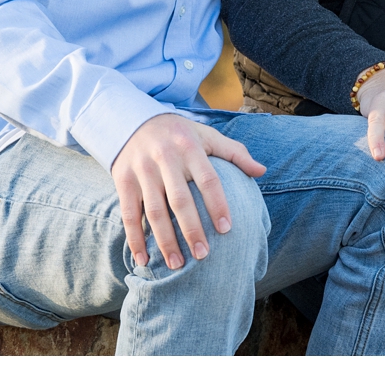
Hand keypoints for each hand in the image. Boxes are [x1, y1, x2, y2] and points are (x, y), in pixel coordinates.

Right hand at [110, 114, 265, 270]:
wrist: (132, 120)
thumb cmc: (178, 134)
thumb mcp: (206, 135)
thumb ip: (234, 153)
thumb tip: (262, 171)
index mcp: (189, 147)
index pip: (207, 179)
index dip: (217, 204)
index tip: (227, 230)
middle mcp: (164, 158)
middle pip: (180, 199)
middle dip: (191, 229)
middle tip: (203, 255)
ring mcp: (142, 170)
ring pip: (154, 210)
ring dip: (165, 240)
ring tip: (177, 264)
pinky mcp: (123, 180)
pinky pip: (128, 214)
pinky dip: (134, 239)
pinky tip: (144, 260)